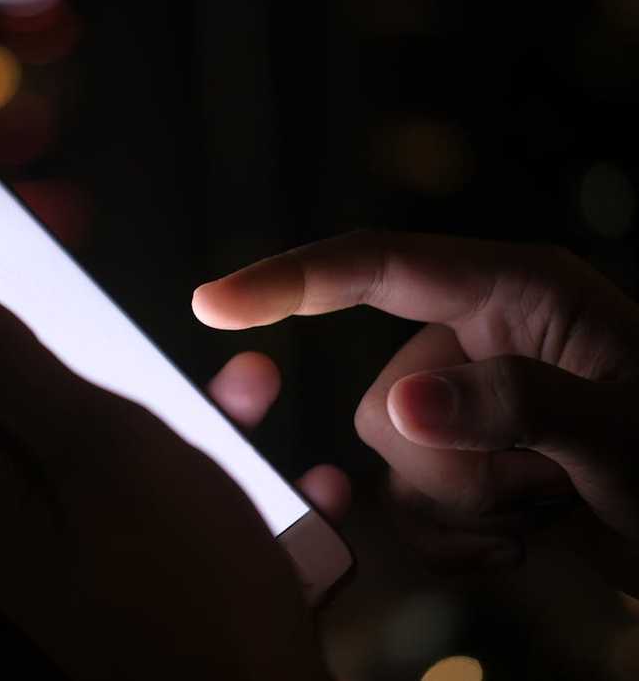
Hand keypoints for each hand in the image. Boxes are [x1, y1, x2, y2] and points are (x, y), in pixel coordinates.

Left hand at [0, 279, 343, 679]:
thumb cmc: (180, 572)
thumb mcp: (98, 448)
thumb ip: (10, 369)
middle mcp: (19, 524)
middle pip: (33, 404)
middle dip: (97, 349)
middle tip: (136, 315)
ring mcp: (79, 557)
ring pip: (116, 449)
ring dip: (182, 410)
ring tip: (255, 387)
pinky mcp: (138, 583)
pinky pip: (165, 502)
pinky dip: (215, 477)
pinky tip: (285, 477)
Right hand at [193, 231, 638, 589]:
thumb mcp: (627, 433)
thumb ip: (520, 406)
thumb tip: (398, 405)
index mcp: (514, 292)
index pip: (375, 268)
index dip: (287, 281)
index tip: (210, 305)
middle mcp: (476, 337)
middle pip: (381, 402)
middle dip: (449, 468)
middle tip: (543, 488)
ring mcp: (468, 402)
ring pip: (391, 462)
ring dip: (465, 507)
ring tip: (550, 506)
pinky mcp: (466, 459)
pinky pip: (406, 505)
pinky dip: (456, 539)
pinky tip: (524, 539)